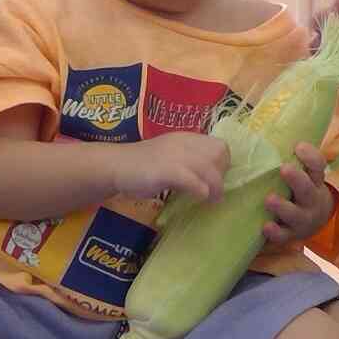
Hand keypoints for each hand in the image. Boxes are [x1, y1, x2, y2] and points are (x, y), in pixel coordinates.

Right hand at [111, 132, 231, 204]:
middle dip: (221, 174)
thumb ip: (189, 163)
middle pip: (218, 154)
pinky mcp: (166, 170)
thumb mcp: (170, 157)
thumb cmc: (142, 166)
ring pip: (208, 167)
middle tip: (215, 190)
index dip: (223, 163)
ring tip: (212, 199)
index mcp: (186, 138)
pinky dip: (200, 189)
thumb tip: (210, 180)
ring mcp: (174, 155)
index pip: (218, 145)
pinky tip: (200, 197)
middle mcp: (183, 143)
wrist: (114, 166)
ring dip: (215, 186)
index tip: (217, 178)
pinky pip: (191, 179)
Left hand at [262, 141, 333, 248]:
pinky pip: (284, 236)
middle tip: (284, 169)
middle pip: (308, 189)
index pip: (317, 166)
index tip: (297, 146)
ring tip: (269, 199)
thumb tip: (257, 131)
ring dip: (282, 206)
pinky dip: (275, 232)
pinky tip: (265, 226)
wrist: (314, 221)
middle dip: (297, 179)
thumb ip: (288, 158)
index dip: (310, 156)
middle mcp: (311, 200)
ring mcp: (302, 219)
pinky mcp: (291, 235)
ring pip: (295, 214)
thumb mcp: (303, 174)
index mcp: (314, 181)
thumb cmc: (298, 190)